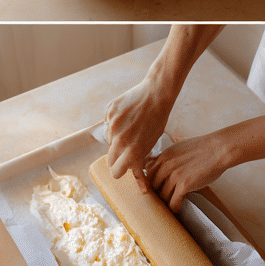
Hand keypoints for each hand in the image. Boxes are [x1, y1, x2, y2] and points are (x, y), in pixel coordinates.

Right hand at [105, 76, 172, 192]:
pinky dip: (114, 124)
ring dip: (115, 139)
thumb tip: (133, 172)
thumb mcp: (151, 143)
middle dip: (116, 157)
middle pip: (109, 159)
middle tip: (125, 149)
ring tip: (129, 128)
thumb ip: (138, 158)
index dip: (119, 170)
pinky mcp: (109, 113)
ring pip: (108, 141)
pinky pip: (107, 124)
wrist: (156, 93)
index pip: (115, 172)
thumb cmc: (157, 119)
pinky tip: (126, 117)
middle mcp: (120, 140)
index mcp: (132, 151)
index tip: (122, 167)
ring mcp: (112, 126)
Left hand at [147, 118, 264, 210]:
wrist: (220, 149)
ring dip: (166, 202)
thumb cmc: (204, 148)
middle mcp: (166, 166)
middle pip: (153, 186)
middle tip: (161, 200)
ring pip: (162, 196)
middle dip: (157, 193)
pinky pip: (173, 202)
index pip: (148, 173)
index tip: (155, 188)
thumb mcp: (179, 148)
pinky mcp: (184, 185)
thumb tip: (161, 164)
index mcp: (164, 156)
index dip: (151, 183)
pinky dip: (174, 207)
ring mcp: (174, 176)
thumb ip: (168, 157)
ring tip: (169, 205)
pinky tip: (177, 208)